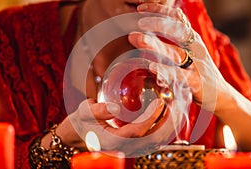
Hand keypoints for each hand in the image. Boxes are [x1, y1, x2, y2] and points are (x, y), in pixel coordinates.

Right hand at [67, 98, 181, 156]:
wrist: (74, 136)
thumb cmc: (79, 123)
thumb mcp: (83, 113)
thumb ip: (98, 110)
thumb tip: (115, 108)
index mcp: (112, 140)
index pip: (138, 131)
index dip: (151, 117)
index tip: (160, 102)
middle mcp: (123, 147)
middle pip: (152, 140)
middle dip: (167, 124)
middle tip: (176, 107)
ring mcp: (128, 148)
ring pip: (153, 142)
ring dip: (166, 127)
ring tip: (175, 111)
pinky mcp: (130, 145)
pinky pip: (150, 140)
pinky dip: (160, 129)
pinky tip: (165, 118)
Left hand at [128, 3, 231, 112]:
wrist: (222, 96)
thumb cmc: (199, 74)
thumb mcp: (188, 56)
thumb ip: (170, 46)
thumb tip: (146, 38)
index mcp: (192, 40)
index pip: (177, 18)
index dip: (160, 10)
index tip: (141, 7)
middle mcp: (195, 49)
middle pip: (176, 31)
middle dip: (156, 23)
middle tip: (137, 22)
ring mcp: (196, 65)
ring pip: (174, 52)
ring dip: (154, 44)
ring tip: (136, 38)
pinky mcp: (196, 82)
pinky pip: (179, 75)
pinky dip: (165, 70)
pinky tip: (152, 67)